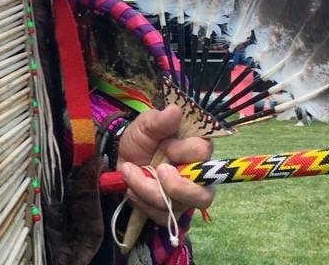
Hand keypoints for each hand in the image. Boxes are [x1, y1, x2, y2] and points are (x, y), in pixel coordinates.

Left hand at [117, 106, 213, 226]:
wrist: (124, 158)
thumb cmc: (142, 139)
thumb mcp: (145, 125)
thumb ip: (159, 120)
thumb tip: (175, 110)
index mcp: (196, 149)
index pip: (203, 153)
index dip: (183, 151)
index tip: (164, 146)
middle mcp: (198, 177)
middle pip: (203, 195)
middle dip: (175, 186)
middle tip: (157, 171)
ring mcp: (186, 198)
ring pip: (178, 207)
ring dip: (149, 191)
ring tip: (131, 173)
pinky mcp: (172, 212)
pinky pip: (162, 217)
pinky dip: (142, 203)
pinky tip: (132, 188)